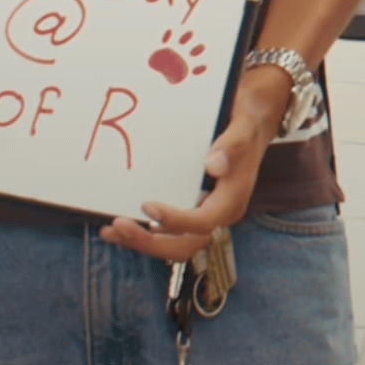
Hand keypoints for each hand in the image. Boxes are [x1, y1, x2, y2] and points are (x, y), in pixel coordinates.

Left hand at [105, 64, 291, 264]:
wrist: (253, 120)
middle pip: (185, 244)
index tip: (147, 206)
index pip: (204, 222)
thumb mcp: (243, 126)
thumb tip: (214, 166)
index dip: (175, 220)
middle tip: (118, 226)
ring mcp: (206, 213)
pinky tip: (121, 223)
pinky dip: (144, 231)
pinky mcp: (193, 209)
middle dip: (150, 242)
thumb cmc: (246, 122)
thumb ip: (232, 145)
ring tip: (111, 230)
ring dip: (142, 241)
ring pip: (174, 243)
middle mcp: (220, 212)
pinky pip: (170, 231)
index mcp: (233, 198)